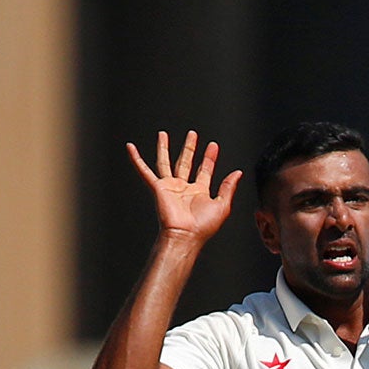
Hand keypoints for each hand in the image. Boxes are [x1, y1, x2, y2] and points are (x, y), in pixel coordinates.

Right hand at [127, 132, 239, 246]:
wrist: (186, 234)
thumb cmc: (204, 225)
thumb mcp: (223, 204)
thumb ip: (228, 187)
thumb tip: (238, 173)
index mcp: (199, 192)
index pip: (205, 169)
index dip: (209, 157)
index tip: (213, 145)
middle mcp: (184, 188)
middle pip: (186, 162)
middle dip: (189, 148)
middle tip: (193, 134)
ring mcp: (170, 187)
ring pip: (165, 162)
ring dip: (164, 148)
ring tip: (163, 134)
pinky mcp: (158, 188)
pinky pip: (144, 171)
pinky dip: (136, 159)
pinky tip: (131, 148)